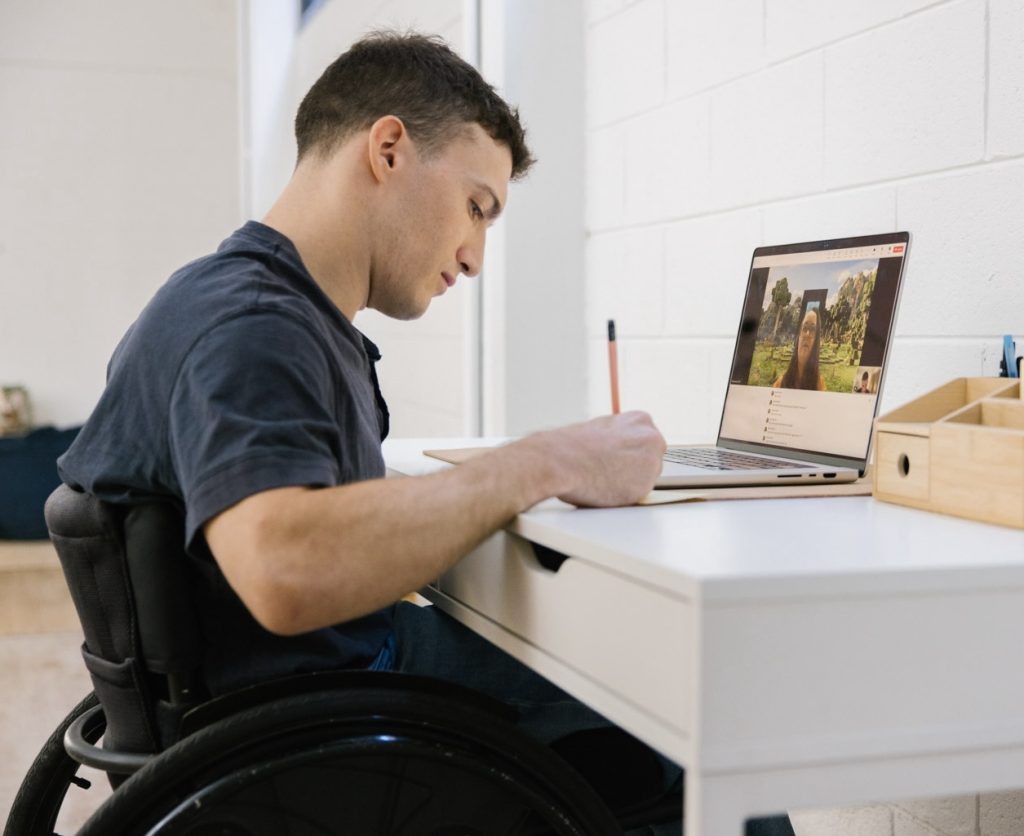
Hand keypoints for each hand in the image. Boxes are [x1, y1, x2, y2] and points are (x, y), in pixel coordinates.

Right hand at [532, 411, 665, 506]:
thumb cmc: (572, 446)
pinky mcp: (645, 488)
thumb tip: (619, 446)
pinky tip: (605, 487)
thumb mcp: (600, 428)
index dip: (628, 452)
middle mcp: (652, 439)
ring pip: (645, 478)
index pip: (646, 441)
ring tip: (602, 478)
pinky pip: (637, 495)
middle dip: (633, 467)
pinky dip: (623, 495)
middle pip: (650, 459)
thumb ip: (618, 435)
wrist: (561, 460)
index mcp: (641, 420)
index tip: (615, 457)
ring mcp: (652, 464)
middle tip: (608, 469)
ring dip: (629, 482)